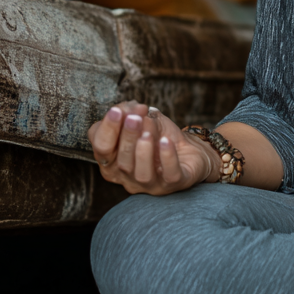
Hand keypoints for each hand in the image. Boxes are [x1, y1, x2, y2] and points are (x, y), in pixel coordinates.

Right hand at [87, 101, 215, 194]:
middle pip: (121, 162)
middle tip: (135, 118)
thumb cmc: (161, 136)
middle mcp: (128, 177)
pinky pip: (169, 174)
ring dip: (143, 152)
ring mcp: (151, 184)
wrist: (191, 150)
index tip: (117, 110)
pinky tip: (166, 141)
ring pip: (141, 174)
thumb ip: (132, 114)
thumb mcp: (146, 120)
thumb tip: (127, 108)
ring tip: (148, 133)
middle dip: (127, 138)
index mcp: (114, 162)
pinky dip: (167, 157)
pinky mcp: (174, 184)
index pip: (102, 148)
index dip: (107, 130)